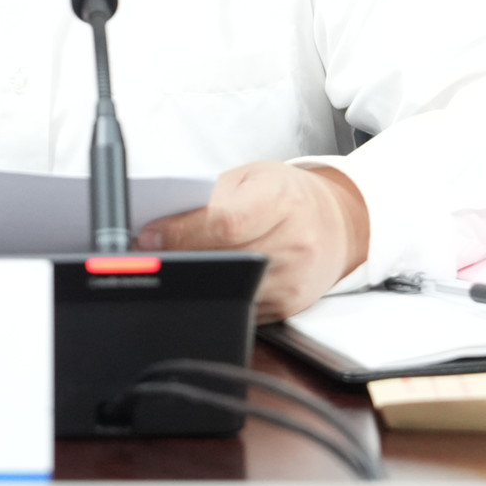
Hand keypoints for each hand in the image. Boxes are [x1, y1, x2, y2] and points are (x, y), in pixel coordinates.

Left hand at [136, 163, 369, 321]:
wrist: (337, 224)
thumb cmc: (288, 195)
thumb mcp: (253, 178)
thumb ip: (212, 198)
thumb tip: (162, 223)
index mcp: (282, 200)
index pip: (225, 223)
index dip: (182, 233)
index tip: (149, 235)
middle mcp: (295, 242)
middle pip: (222, 259)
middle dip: (179, 257)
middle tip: (147, 253)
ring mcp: (293, 280)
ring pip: (226, 288)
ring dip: (193, 280)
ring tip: (172, 265)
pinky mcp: (287, 307)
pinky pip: (238, 305)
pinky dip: (215, 293)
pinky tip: (204, 280)